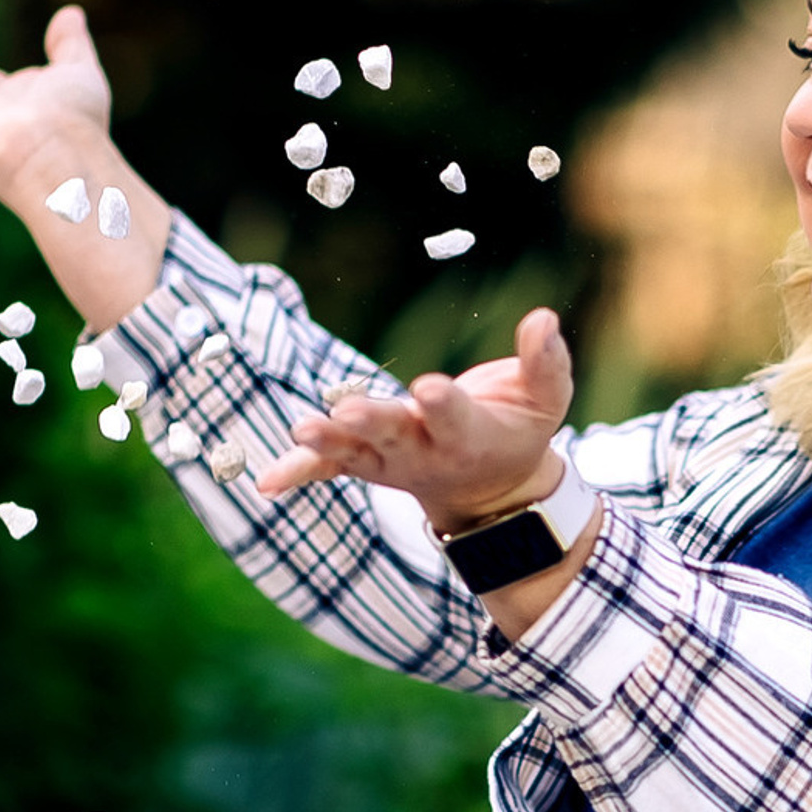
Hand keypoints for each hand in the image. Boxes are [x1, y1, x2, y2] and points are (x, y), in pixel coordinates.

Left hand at [259, 306, 575, 532]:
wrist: (490, 494)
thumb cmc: (518, 430)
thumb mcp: (547, 399)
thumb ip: (546, 362)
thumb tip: (544, 318)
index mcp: (468, 434)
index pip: (454, 418)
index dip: (443, 404)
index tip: (430, 389)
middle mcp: (424, 451)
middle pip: (396, 435)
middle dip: (374, 423)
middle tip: (350, 412)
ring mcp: (390, 460)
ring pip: (355, 453)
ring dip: (326, 444)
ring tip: (300, 432)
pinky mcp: (365, 462)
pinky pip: (328, 469)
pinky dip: (299, 472)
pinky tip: (265, 483)